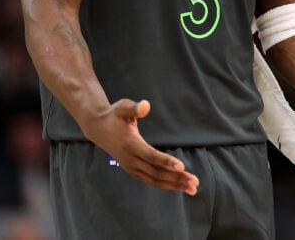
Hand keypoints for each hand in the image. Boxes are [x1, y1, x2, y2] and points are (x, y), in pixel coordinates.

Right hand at [82, 99, 199, 193]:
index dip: (166, 161)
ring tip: (193, 189)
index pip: (150, 156)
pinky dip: (166, 184)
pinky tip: (180, 186)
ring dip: (174, 185)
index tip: (182, 166)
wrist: (98, 128)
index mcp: (130, 144)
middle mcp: (130, 159)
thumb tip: (145, 106)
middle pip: (156, 172)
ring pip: (155, 180)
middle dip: (176, 178)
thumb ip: (134, 108)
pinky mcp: (134, 170)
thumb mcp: (122, 107)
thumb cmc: (114, 115)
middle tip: (195, 182)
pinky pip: (151, 180)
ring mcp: (131, 167)